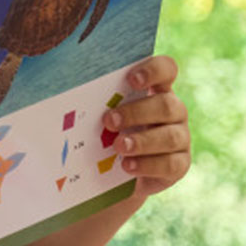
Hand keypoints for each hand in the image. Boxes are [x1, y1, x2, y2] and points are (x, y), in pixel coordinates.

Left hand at [104, 55, 190, 198]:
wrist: (116, 176)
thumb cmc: (107, 136)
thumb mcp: (102, 118)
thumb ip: (97, 104)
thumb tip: (65, 96)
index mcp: (157, 90)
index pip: (166, 69)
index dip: (153, 71)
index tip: (131, 80)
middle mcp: (173, 111)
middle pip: (167, 105)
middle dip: (136, 113)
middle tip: (109, 121)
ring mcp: (180, 137)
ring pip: (170, 136)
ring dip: (142, 141)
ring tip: (118, 147)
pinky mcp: (180, 164)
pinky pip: (171, 164)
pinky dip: (147, 165)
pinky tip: (127, 166)